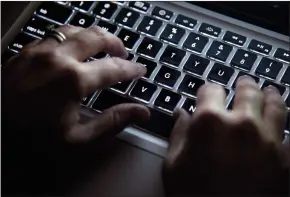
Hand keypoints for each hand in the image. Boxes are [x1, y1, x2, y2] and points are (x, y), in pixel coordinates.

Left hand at [2, 25, 149, 146]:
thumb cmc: (33, 138)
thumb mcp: (78, 139)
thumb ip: (113, 122)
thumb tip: (142, 112)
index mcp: (74, 80)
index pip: (114, 68)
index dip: (132, 69)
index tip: (141, 70)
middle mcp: (58, 58)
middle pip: (96, 37)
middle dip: (116, 43)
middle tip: (123, 54)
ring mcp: (39, 50)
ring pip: (75, 30)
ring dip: (93, 36)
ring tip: (102, 46)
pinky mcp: (26, 51)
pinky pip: (54, 34)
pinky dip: (72, 37)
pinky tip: (73, 48)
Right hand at [163, 76, 288, 195]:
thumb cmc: (193, 196)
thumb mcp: (174, 163)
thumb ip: (178, 132)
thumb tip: (181, 113)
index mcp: (210, 122)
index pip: (210, 90)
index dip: (207, 90)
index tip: (206, 93)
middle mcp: (242, 124)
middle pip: (247, 91)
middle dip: (243, 84)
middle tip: (243, 82)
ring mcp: (268, 140)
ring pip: (275, 105)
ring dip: (271, 95)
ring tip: (269, 90)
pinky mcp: (285, 159)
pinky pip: (289, 133)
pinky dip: (284, 124)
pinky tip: (280, 123)